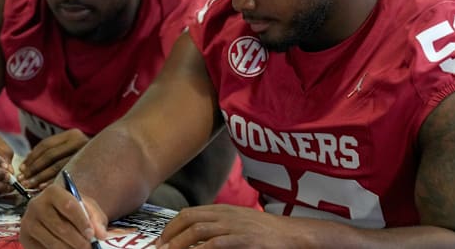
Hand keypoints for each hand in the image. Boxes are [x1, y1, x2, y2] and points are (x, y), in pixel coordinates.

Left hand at [18, 128, 89, 188]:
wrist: (115, 156)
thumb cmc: (86, 156)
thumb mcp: (71, 147)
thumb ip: (54, 152)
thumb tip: (28, 167)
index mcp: (72, 134)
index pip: (46, 145)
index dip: (32, 157)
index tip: (22, 169)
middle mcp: (80, 141)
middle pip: (50, 156)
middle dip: (34, 169)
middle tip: (22, 180)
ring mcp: (85, 154)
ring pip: (57, 167)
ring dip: (40, 177)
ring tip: (29, 186)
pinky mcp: (88, 166)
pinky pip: (65, 175)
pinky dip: (52, 182)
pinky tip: (43, 188)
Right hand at [20, 183, 107, 247]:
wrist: (55, 212)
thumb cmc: (74, 209)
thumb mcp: (87, 207)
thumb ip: (95, 218)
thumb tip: (101, 235)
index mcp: (52, 191)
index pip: (69, 206)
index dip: (82, 222)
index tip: (92, 234)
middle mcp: (36, 204)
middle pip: (60, 227)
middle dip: (78, 241)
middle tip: (90, 248)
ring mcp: (28, 222)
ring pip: (52, 242)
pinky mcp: (24, 238)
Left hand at [157, 205, 306, 248]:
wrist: (292, 235)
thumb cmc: (266, 233)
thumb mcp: (239, 224)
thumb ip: (219, 227)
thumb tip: (196, 239)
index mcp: (223, 210)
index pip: (189, 213)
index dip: (172, 226)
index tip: (162, 241)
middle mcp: (226, 215)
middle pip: (189, 218)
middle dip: (170, 234)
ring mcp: (235, 226)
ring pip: (198, 229)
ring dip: (179, 243)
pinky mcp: (245, 239)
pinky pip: (216, 243)